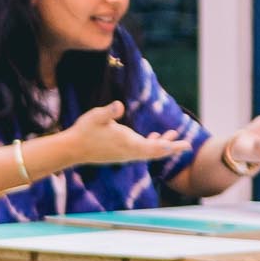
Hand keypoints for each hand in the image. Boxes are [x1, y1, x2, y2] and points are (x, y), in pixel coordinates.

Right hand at [61, 101, 189, 166]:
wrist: (72, 149)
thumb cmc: (84, 131)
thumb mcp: (96, 117)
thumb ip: (108, 112)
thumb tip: (118, 106)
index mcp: (128, 143)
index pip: (155, 148)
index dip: (171, 146)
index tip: (186, 145)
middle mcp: (129, 152)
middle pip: (156, 152)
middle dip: (171, 147)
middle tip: (187, 145)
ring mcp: (125, 154)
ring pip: (149, 152)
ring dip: (162, 145)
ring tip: (172, 136)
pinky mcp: (120, 154)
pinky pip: (141, 151)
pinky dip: (150, 145)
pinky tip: (153, 137)